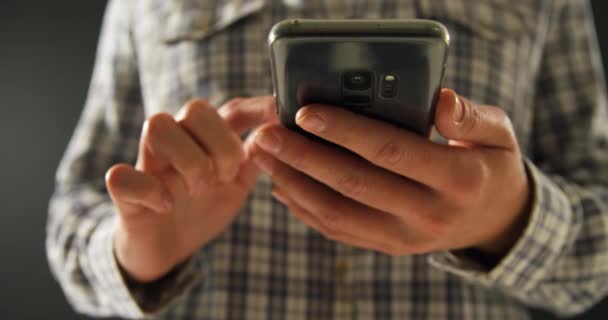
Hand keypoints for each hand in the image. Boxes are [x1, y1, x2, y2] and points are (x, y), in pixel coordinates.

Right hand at [105, 96, 276, 281]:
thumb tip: (277, 133)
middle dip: (221, 143)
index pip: (230, 110)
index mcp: (206, 141)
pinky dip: (150, 190)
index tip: (277, 117)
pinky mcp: (125, 193)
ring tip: (199, 189)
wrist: (164, 248)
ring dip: (190, 160)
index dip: (256, 110)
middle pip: (195, 108)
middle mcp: (176, 143)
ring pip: (158, 125)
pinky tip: (167, 205)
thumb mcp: (237, 186)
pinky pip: (121, 175)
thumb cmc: (201, 209)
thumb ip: (255, 160)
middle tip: (226, 176)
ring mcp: (148, 164)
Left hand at [250, 89, 530, 258]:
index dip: (345, 131)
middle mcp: (428, 214)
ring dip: (294, 184)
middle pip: (353, 184)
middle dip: (303, 157)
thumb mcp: (498, 133)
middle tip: (266, 134)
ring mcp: (405, 237)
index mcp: (457, 179)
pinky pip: (339, 231)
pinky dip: (305, 209)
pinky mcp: (388, 246)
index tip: (305, 112)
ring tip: (263, 157)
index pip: (390, 151)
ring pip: (337, 213)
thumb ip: (470, 116)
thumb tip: (438, 100)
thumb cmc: (491, 164)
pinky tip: (281, 185)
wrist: (495, 220)